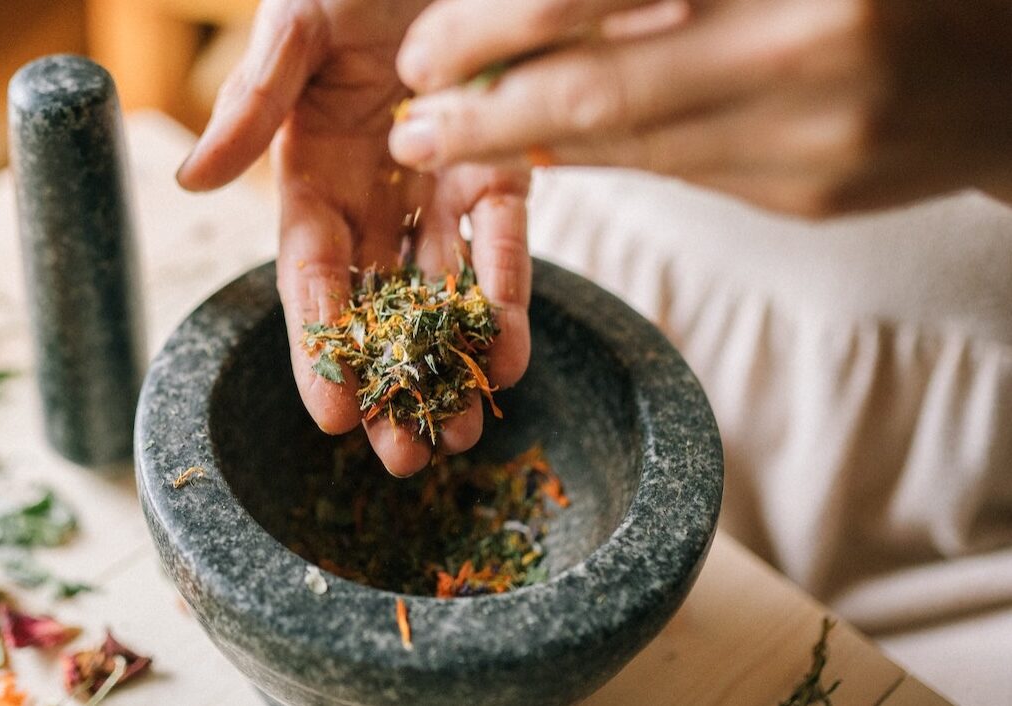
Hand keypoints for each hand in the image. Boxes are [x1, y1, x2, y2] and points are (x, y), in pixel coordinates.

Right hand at [178, 0, 532, 475]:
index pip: (310, 275)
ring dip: (450, 364)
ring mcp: (439, 184)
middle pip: (377, 305)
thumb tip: (193, 184)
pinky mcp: (501, 166)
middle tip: (407, 459)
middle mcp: (372, 191)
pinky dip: (507, 295)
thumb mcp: (296, 23)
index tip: (329, 416)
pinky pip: (504, 240)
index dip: (316, 346)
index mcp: (309, 170)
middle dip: (389, 383)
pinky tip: (510, 355)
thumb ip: (253, 101)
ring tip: (464, 435)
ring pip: (441, 292)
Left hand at [389, 0, 1011, 215]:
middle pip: (602, 85)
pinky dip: (596, 158)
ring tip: (441, 138)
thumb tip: (522, 11)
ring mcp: (814, 132)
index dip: (498, 24)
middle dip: (484, 106)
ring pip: (631, 141)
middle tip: (409, 113)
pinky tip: (536, 150)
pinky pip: (674, 173)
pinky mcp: (812, 192)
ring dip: (521, 142)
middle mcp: (803, 44)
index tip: (424, 50)